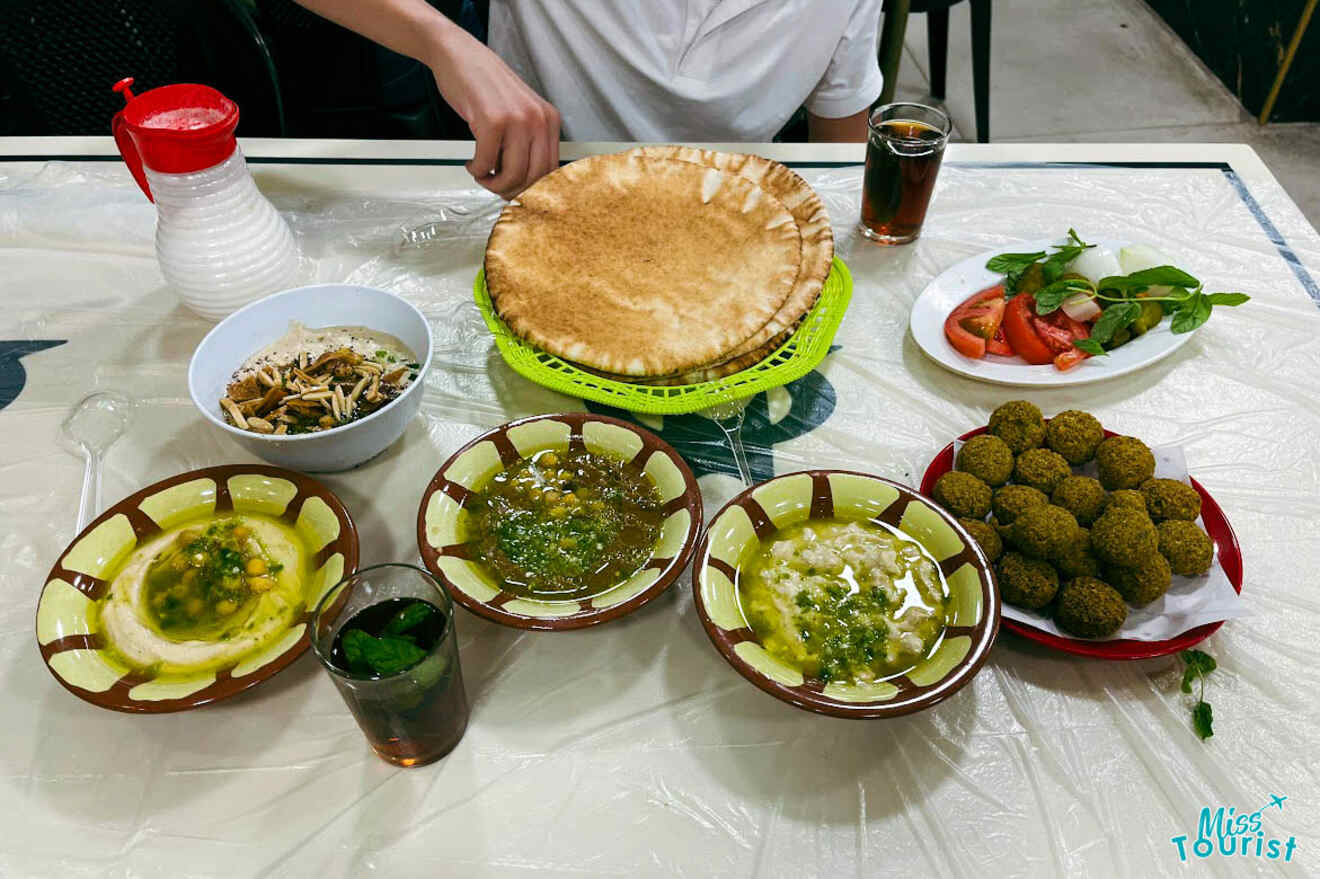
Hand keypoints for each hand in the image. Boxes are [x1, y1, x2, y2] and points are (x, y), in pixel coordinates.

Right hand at [427, 27, 560, 198]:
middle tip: (496, 188)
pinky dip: (476, 170)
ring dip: (494, 185)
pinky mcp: (492, 122)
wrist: (460, 55)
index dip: (533, 189)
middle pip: (535, 177)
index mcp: (549, 119)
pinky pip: (486, 163)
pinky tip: (471, 162)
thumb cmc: (485, 85)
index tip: (517, 194)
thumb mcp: (520, 111)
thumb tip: (526, 182)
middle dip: (513, 191)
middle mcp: (538, 119)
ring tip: (482, 176)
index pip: (551, 170)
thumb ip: (528, 141)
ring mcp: (517, 120)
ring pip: (513, 175)